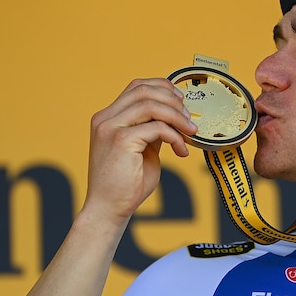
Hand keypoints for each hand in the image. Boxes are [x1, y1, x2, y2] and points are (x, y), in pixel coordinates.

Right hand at [84, 78, 197, 224]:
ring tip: (190, 132)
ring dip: (177, 116)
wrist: (108, 209)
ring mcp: (110, 128)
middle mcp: (105, 119)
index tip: (181, 101)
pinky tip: (180, 150)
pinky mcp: (120, 141)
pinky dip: (174, 136)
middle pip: (144, 90)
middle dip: (173, 100)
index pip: (136, 87)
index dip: (163, 87)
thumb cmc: (126, 184)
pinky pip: (156, 128)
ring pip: (151, 104)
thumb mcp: (143, 149)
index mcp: (108, 118)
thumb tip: (175, 118)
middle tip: (189, 118)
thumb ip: (153, 131)